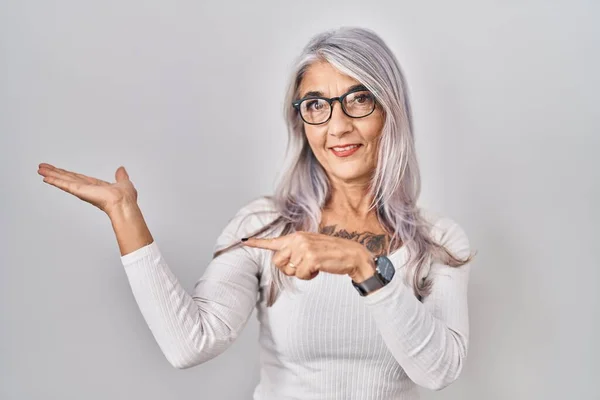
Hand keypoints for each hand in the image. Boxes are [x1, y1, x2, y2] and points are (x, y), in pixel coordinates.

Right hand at [37, 163, 137, 215]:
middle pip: (67, 178)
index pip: (77, 178)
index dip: (67, 173)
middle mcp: (86, 188)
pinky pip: (65, 184)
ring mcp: (81, 190)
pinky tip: (45, 177)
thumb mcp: (123, 182)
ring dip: (51, 174)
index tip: (58, 170)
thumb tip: (121, 169)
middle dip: (54, 172)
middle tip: (42, 167)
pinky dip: (55, 180)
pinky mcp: (79, 191)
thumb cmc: (126, 197)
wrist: (124, 202)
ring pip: (63, 180)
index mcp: (95, 186)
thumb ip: (120, 176)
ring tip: (40, 169)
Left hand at [241, 231, 375, 280]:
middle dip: (289, 269)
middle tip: (304, 266)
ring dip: (302, 273)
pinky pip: (301, 275)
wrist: (352, 255)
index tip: (243, 241)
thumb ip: (296, 251)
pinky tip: (320, 268)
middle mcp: (298, 240)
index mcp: (297, 236)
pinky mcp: (311, 258)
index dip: (257, 242)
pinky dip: (310, 276)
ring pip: (290, 271)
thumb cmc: (331, 254)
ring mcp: (304, 248)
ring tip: (315, 265)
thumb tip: (282, 261)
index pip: (273, 241)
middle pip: (278, 262)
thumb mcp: (312, 248)